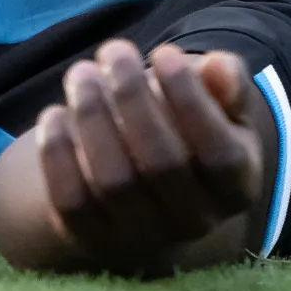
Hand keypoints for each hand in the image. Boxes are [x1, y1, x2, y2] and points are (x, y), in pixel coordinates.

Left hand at [22, 42, 268, 274]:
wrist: (147, 186)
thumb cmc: (186, 126)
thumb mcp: (219, 103)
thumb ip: (227, 81)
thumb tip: (218, 68)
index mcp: (237, 187)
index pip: (220, 155)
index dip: (191, 101)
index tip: (163, 52)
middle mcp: (194, 222)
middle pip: (163, 164)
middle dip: (133, 97)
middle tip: (114, 51)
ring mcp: (142, 238)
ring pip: (114, 182)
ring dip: (93, 118)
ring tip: (81, 73)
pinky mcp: (94, 240)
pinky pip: (72, 202)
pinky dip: (58, 155)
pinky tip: (54, 114)